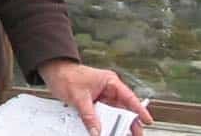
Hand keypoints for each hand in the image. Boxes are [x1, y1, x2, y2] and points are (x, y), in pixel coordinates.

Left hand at [38, 59, 153, 135]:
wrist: (53, 71)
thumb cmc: (66, 75)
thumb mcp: (78, 97)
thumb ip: (89, 115)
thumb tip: (96, 131)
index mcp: (110, 82)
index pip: (129, 97)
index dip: (139, 110)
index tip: (147, 121)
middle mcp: (108, 89)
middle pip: (124, 108)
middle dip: (130, 122)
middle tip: (135, 134)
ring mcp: (102, 97)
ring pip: (114, 113)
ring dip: (117, 124)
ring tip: (122, 134)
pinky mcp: (95, 103)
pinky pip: (103, 115)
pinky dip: (105, 123)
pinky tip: (106, 131)